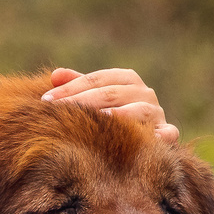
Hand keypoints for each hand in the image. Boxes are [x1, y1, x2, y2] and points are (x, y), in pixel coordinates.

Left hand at [42, 67, 178, 144]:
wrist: (144, 139)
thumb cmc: (112, 114)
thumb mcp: (95, 98)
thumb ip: (77, 86)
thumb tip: (55, 75)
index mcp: (126, 80)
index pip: (97, 80)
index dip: (70, 88)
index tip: (45, 100)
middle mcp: (144, 93)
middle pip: (113, 93)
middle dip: (84, 101)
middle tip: (58, 111)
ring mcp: (157, 113)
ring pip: (140, 110)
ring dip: (122, 114)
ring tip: (102, 118)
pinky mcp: (167, 133)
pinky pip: (168, 133)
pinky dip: (162, 135)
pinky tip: (150, 139)